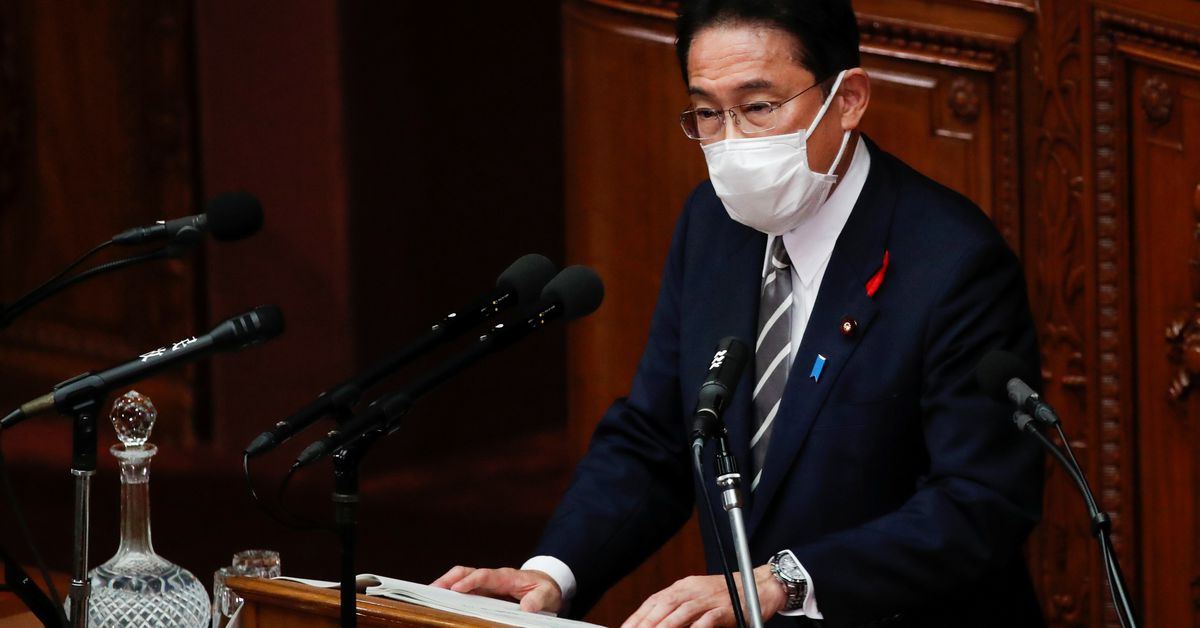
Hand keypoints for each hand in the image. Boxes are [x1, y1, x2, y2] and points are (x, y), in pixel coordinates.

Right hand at [430, 566, 563, 613]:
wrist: (546, 585)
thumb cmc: (545, 589)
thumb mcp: (547, 595)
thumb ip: (538, 600)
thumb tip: (527, 607)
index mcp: (506, 577)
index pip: (484, 575)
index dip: (470, 582)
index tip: (457, 590)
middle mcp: (493, 578)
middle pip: (465, 572)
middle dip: (448, 579)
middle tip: (432, 590)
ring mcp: (486, 584)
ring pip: (461, 579)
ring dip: (445, 585)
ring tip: (430, 595)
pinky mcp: (483, 591)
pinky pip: (464, 589)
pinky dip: (451, 592)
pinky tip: (441, 601)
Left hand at [621, 565, 785, 627]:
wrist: (762, 585)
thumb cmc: (729, 595)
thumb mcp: (700, 597)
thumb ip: (681, 609)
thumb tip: (658, 623)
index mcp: (685, 586)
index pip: (654, 600)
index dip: (638, 616)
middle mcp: (694, 589)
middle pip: (663, 606)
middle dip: (645, 623)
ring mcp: (710, 598)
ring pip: (681, 612)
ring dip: (663, 626)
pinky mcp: (726, 608)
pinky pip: (708, 619)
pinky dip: (696, 627)